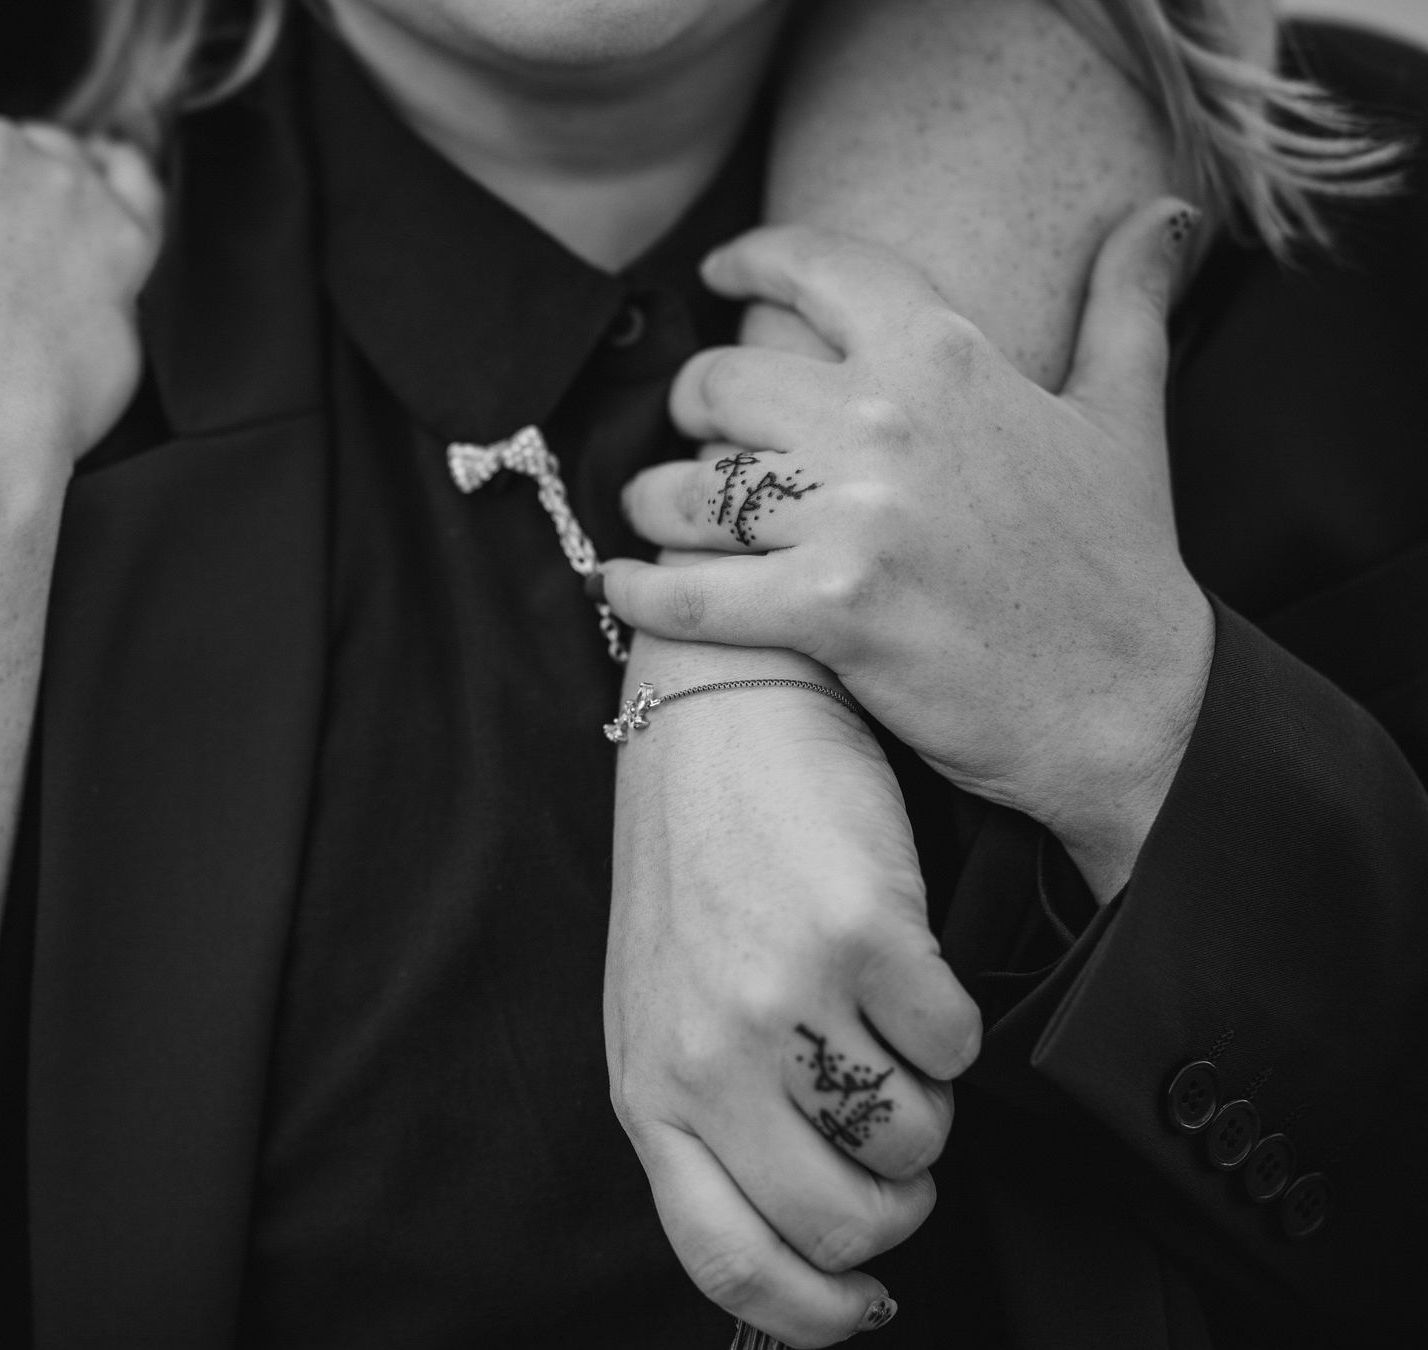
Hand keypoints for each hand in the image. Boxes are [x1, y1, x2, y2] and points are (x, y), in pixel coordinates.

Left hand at [599, 200, 1212, 896]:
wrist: (1132, 706)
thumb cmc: (1120, 564)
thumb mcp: (1128, 416)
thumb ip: (1126, 306)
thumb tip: (1161, 213)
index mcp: (950, 357)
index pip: (818, 270)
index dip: (752, 261)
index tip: (717, 271)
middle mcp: (891, 421)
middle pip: (721, 384)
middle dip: (691, 409)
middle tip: (694, 434)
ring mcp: (857, 519)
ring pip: (690, 487)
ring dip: (657, 502)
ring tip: (659, 515)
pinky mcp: (829, 612)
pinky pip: (689, 594)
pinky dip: (639, 593)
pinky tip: (620, 589)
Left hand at [606, 655, 980, 1348]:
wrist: (721, 719)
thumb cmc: (700, 873)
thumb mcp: (665, 1012)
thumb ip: (712, 1125)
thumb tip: (811, 1249)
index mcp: (648, 1088)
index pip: (726, 1257)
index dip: (812, 1310)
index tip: (861, 1303)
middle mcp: (707, 1054)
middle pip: (845, 1223)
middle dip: (894, 1199)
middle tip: (887, 1130)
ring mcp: (782, 997)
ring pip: (917, 1141)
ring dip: (925, 1101)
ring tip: (880, 1023)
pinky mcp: (862, 935)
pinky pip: (960, 1050)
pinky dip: (953, 1021)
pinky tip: (904, 963)